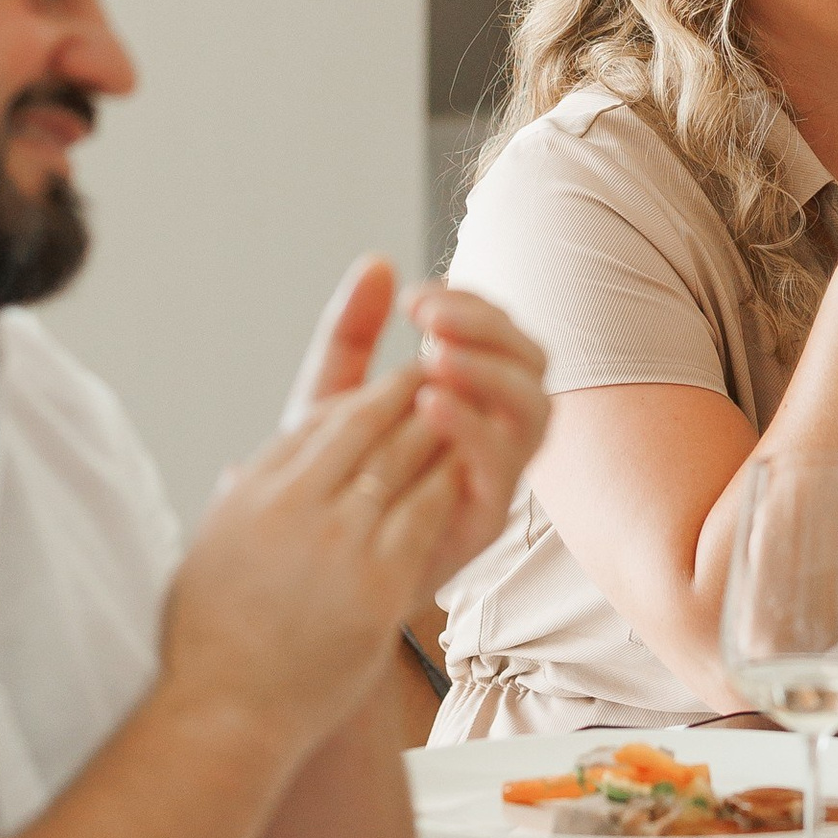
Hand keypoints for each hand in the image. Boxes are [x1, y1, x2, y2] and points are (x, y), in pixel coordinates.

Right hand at [165, 373, 458, 759]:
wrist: (226, 714)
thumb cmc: (211, 644)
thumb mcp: (206, 552)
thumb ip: (231, 502)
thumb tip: (232, 467)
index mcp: (251, 490)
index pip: (314, 421)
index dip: (361, 397)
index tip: (389, 387)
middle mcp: (292, 503)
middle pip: (361, 424)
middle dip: (405, 393)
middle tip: (439, 371)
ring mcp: (337, 539)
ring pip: (401, 458)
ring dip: (436, 426)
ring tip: (464, 405)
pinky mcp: (378, 579)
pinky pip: (425, 510)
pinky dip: (449, 480)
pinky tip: (470, 466)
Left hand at [286, 258, 546, 600]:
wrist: (300, 574)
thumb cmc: (324, 486)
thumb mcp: (328, 400)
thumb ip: (351, 334)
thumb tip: (377, 262)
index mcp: (469, 393)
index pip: (501, 332)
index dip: (471, 306)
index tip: (416, 299)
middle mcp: (496, 429)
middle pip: (533, 361)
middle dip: (488, 329)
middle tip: (430, 321)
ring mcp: (496, 473)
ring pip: (536, 409)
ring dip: (491, 373)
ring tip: (433, 357)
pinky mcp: (485, 517)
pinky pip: (505, 467)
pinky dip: (473, 427)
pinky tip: (427, 405)